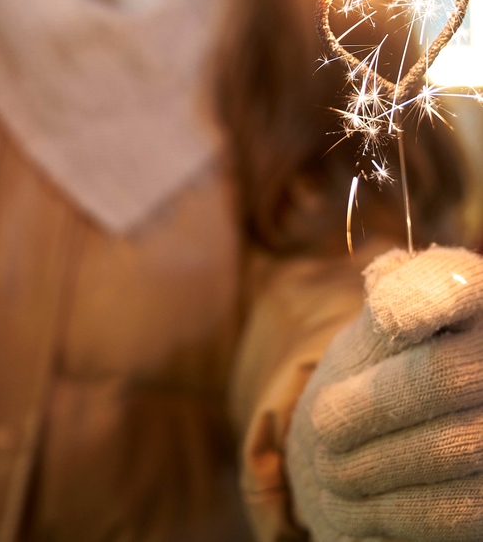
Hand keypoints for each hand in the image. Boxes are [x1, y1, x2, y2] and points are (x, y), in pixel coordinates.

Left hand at [287, 244, 482, 540]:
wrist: (391, 450)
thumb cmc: (379, 374)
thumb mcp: (374, 331)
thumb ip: (385, 297)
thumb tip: (390, 279)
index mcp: (474, 297)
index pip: (458, 282)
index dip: (429, 296)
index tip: (395, 317)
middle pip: (442, 377)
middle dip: (370, 408)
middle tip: (323, 427)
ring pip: (447, 449)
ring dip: (373, 466)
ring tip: (331, 471)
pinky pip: (456, 508)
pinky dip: (395, 511)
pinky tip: (357, 509)